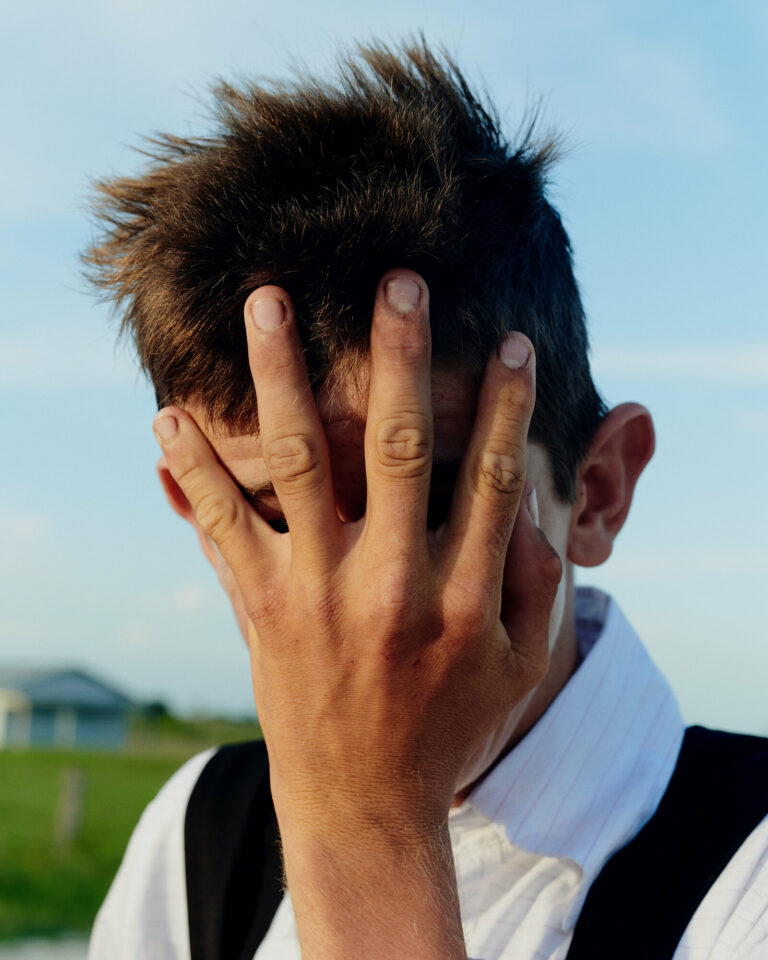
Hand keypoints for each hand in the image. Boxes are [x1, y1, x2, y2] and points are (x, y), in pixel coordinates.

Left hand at [153, 269, 561, 957]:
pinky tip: (169, 415)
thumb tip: (533, 502)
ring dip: (282, 377)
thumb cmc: (449, 730)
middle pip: (397, 446)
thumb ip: (538, 586)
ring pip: (300, 463)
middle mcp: (391, 584)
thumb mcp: (522, 670)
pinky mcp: (263, 609)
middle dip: (400, 356)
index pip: (489, 477)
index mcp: (464, 598)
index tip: (510, 343)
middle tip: (398, 282)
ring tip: (268, 303)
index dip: (504, 403)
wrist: (364, 805)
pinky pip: (223, 529)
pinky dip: (194, 470)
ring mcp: (319, 593)